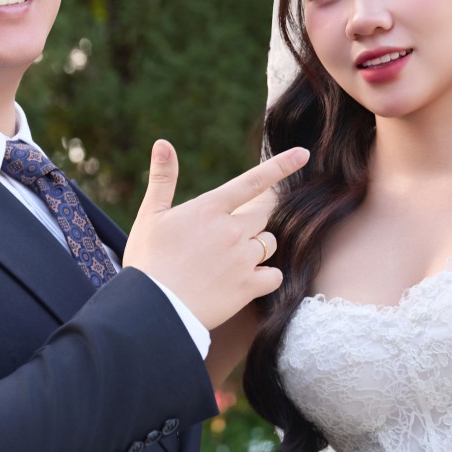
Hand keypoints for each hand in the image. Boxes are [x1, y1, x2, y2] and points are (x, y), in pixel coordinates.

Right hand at [124, 141, 308, 331]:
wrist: (153, 309)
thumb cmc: (147, 261)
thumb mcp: (150, 216)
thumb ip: (163, 178)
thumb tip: (163, 143)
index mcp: (210, 209)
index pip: (252, 181)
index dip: (280, 166)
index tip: (303, 154)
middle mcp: (231, 230)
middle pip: (262, 215)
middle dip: (251, 221)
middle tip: (225, 237)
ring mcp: (242, 259)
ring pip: (268, 243)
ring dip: (257, 246)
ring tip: (228, 260)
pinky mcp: (248, 287)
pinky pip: (274, 275)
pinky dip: (265, 276)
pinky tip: (246, 280)